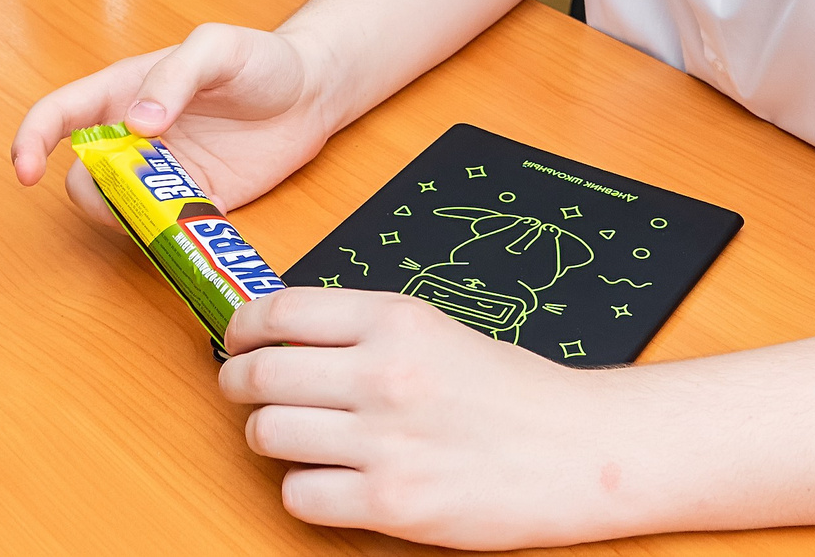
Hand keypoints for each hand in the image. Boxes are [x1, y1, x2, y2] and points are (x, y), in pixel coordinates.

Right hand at [8, 21, 341, 223]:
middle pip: (83, 177)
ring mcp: (163, 173)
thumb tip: (137, 123)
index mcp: (125, 90)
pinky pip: (165, 230)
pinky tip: (207, 216)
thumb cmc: (262, 57)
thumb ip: (175, 76)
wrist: (314, 92)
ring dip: (133, 218)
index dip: (31, 141)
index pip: (59, 114)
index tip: (26, 171)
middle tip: (139, 188)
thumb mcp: (218, 47)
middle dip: (96, 192)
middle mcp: (135, 136)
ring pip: (119, 210)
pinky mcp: (196, 202)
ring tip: (176, 204)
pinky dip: (172, 234)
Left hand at [221, 287, 614, 543]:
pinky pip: (299, 495)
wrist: (576, 450)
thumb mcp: (435, 331)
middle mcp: (385, 375)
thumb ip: (363, 331)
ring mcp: (385, 442)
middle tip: (245, 390)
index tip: (238, 339)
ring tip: (294, 436)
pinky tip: (330, 479)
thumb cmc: (511, 392)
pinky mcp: (391, 503)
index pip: (279, 312)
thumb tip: (282, 337)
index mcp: (396, 319)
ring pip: (268, 435)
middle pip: (259, 376)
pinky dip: (304, 490)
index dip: (242, 328)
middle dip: (239, 384)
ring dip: (270, 437)